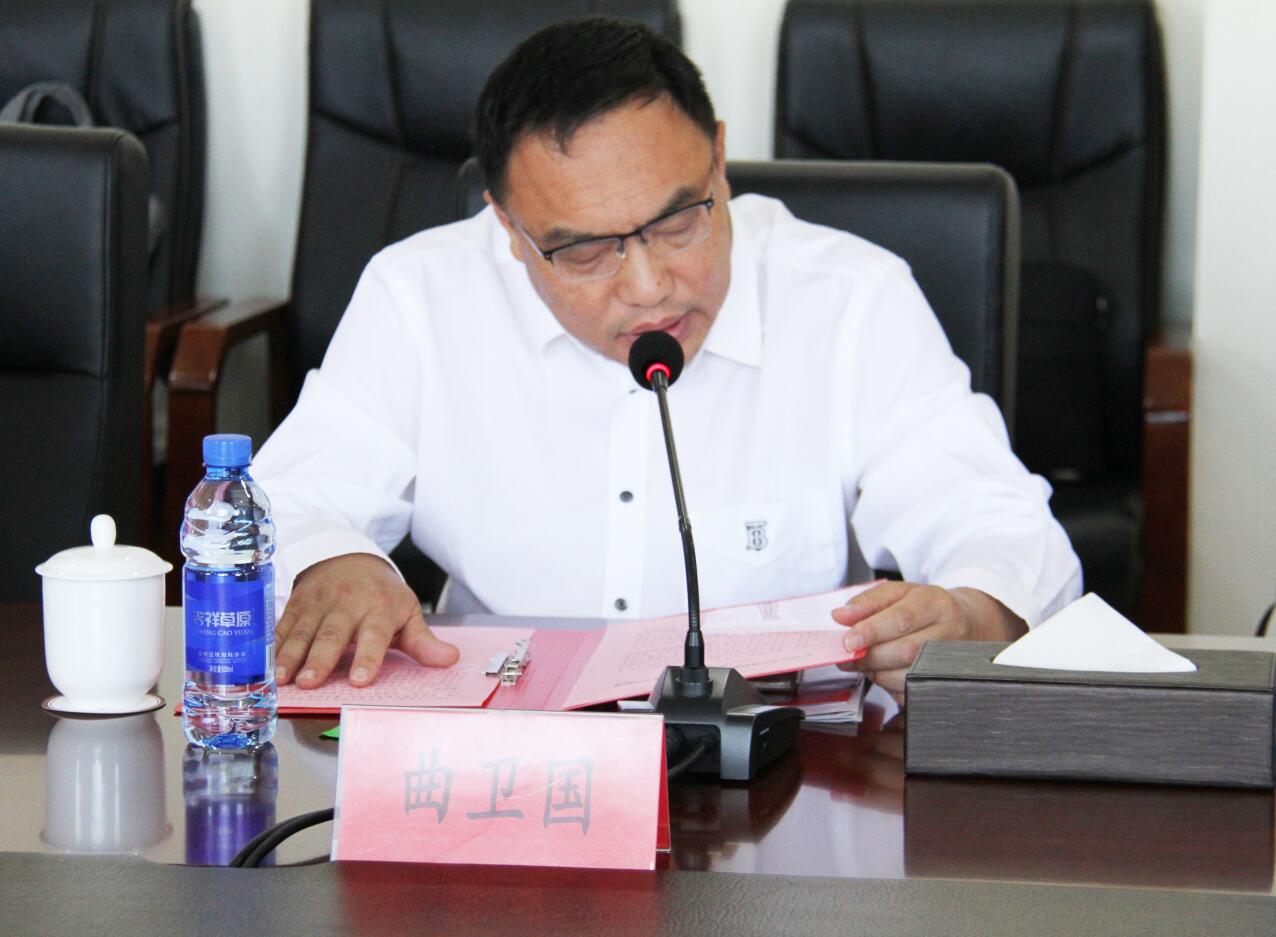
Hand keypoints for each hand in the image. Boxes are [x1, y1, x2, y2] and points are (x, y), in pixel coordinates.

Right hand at [274, 553, 458, 688]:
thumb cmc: (381, 594)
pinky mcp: (297, 605)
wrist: (349, 558)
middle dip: (320, 658)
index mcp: (379, 608)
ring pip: (303, 632)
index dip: (368, 657)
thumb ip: (423, 641)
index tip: (360, 679)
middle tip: (310, 682)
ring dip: (291, 655)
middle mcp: (347, 605)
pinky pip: (283, 626)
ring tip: (282, 679)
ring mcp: (319, 604)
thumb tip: (450, 659)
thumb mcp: (407, 612)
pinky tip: (265, 665)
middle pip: (333, 634)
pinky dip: (273, 645)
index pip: (375, 635)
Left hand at [831, 582, 1024, 701]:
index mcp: (934, 602)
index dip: (872, 631)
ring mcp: (952, 659)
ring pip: (910, 674)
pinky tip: (885, 674)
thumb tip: (840, 616)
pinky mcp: (948, 681)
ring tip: (866, 664)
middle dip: (871, 657)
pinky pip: (914, 691)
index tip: (848, 641)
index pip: (901, 618)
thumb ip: (867, 602)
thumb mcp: (898, 593)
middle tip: (849, 657)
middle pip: (906, 650)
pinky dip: (892, 687)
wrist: (967, 621)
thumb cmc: (926, 607)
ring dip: (879, 674)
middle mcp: (948, 630)